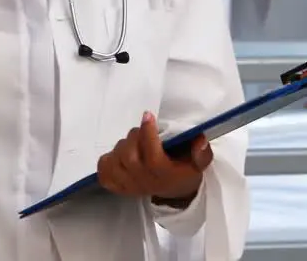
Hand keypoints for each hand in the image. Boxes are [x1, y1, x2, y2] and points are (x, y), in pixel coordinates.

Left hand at [97, 111, 211, 206]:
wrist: (173, 191)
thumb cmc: (183, 171)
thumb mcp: (197, 164)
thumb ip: (202, 153)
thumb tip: (200, 139)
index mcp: (164, 175)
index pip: (152, 157)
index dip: (149, 135)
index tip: (148, 116)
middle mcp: (144, 181)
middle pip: (129, 156)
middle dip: (134, 137)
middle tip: (141, 132)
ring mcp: (129, 185)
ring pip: (116, 160)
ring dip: (122, 146)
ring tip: (133, 144)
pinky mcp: (117, 186)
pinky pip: (104, 171)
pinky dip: (108, 160)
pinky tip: (118, 156)